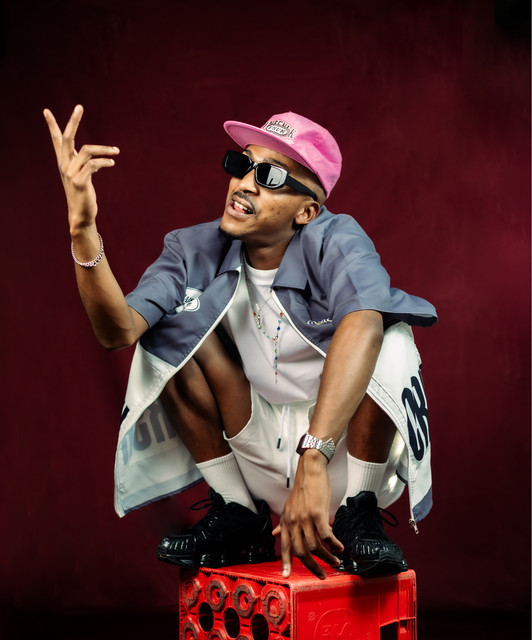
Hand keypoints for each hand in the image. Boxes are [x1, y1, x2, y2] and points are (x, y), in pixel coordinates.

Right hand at [43, 105, 119, 232]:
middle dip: (73, 121)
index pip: (56, 140)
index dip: (52, 126)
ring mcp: (71, 173)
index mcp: (64, 163)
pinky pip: (93, 165)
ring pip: (87, 150)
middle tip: (79, 107)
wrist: (81, 215)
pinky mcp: (80, 182)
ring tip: (116, 151)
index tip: (46, 111)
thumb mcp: (80, 176)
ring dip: (104, 149)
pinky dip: (104, 161)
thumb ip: (81, 163)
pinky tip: (112, 162)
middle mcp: (65, 166)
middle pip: (66, 138)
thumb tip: (87, 152)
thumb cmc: (83, 195)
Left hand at [272, 451, 342, 579]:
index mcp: (286, 521)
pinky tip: (340, 547)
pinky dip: (334, 545)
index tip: (287, 576)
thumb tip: (274, 533)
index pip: (284, 546)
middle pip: (301, 552)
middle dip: (312, 567)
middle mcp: (293, 522)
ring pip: (315, 547)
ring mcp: (305, 518)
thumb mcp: (289, 506)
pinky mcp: (317, 514)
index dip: (286, 562)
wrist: (311, 470)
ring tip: (336, 562)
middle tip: (322, 575)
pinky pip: (326, 536)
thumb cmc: (303, 488)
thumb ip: (283, 522)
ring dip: (327, 558)